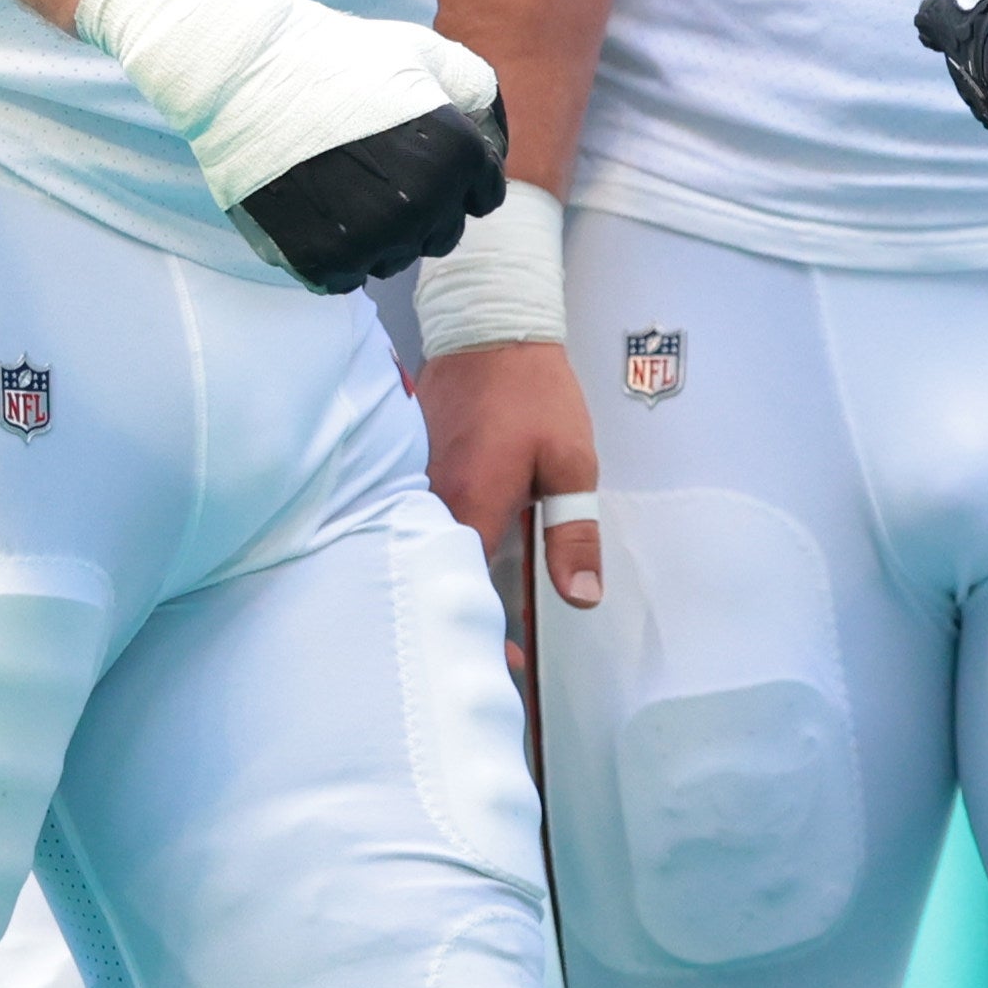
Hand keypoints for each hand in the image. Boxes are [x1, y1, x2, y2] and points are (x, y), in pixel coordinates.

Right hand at [82, 0, 514, 294]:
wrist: (245, 70)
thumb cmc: (336, 56)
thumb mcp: (423, 53)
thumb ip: (476, 91)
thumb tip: (496, 141)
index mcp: (458, 156)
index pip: (481, 198)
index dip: (448, 173)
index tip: (408, 149)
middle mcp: (423, 205)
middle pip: (440, 235)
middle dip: (417, 207)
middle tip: (370, 166)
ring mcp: (371, 238)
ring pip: (393, 260)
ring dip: (374, 234)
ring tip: (337, 183)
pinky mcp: (321, 261)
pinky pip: (346, 280)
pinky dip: (333, 255)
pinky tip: (313, 209)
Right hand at [414, 333, 606, 653]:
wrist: (488, 325)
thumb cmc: (533, 391)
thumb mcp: (571, 465)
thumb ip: (573, 536)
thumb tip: (581, 597)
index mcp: (469, 503)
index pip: (467, 588)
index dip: (489, 632)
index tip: (507, 662)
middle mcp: (428, 497)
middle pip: (434, 573)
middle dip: (458, 613)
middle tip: (490, 648)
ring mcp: (411, 479)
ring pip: (418, 546)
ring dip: (442, 577)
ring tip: (469, 613)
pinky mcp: (406, 464)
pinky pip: (412, 516)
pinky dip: (429, 541)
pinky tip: (447, 559)